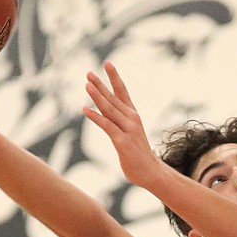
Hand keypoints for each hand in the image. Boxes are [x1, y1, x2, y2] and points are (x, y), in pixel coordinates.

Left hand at [84, 62, 162, 190]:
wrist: (152, 172)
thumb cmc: (138, 154)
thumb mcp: (129, 134)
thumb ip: (118, 123)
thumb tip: (106, 114)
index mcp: (133, 116)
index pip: (123, 92)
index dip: (114, 78)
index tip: (107, 64)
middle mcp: (131, 119)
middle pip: (113, 98)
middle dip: (100, 85)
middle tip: (89, 73)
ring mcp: (128, 130)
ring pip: (110, 109)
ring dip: (97, 96)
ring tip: (87, 84)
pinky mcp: (122, 141)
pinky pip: (107, 126)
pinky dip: (96, 117)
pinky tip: (85, 109)